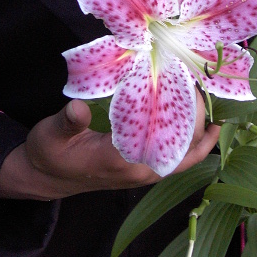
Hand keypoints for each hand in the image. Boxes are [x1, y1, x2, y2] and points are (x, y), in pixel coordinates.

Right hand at [0, 94, 219, 200]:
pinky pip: (180, 161)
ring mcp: (144, 173)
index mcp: (119, 159)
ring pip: (186, 155)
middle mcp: (139, 170)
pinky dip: (198, 145)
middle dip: (194, 113)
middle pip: (182, 145)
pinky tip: (210, 127)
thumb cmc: (49, 154)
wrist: (46, 177)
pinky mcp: (145, 169)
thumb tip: (78, 109)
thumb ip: (67, 123)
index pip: (160, 134)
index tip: (183, 80)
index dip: (177, 109)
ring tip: (209, 97)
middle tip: (196, 79)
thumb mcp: (50, 135)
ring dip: (200, 129)